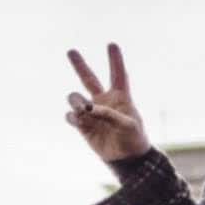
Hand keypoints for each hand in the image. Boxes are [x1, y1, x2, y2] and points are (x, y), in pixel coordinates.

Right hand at [66, 44, 150, 169]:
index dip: (115, 60)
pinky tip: (78, 118)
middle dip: (80, 65)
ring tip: (82, 108)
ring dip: (76, 100)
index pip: (118, 74)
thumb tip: (89, 110)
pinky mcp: (83, 126)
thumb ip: (111, 115)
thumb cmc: (133, 138)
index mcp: (120, 97)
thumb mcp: (128, 125)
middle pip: (89, 79)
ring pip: (77, 98)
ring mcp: (92, 113)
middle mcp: (104, 101)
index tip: (112, 45)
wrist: (126, 159)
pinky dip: (73, 117)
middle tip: (71, 51)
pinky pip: (72, 117)